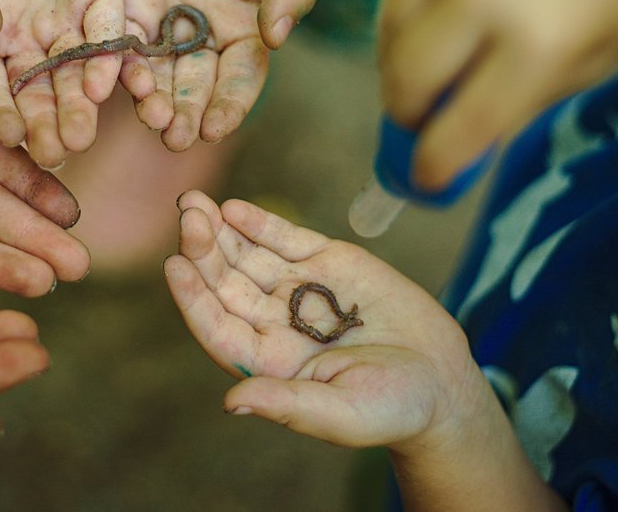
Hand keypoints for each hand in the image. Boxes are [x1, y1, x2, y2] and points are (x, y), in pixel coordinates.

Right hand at [0, 0, 127, 167]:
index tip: (7, 134)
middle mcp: (29, 43)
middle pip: (39, 96)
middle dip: (48, 125)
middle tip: (58, 151)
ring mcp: (70, 23)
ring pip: (80, 76)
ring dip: (83, 106)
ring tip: (85, 132)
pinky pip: (113, 33)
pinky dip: (114, 57)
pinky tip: (115, 80)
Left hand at [108, 0, 315, 150]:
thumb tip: (280, 37)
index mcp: (244, 30)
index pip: (240, 79)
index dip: (230, 105)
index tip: (216, 127)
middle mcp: (201, 39)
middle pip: (196, 88)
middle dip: (187, 114)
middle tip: (177, 137)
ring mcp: (161, 28)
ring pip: (158, 77)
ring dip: (155, 103)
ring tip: (152, 121)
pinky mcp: (124, 12)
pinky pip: (122, 48)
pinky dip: (122, 69)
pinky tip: (124, 85)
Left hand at [164, 190, 484, 451]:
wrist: (443, 381)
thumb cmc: (394, 409)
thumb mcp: (341, 413)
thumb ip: (287, 404)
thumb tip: (230, 402)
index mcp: (268, 361)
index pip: (218, 326)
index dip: (193, 298)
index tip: (174, 267)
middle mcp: (274, 322)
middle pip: (226, 283)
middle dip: (203, 250)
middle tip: (187, 217)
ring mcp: (298, 288)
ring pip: (248, 255)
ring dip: (220, 229)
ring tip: (194, 203)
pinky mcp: (328, 262)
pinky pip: (284, 238)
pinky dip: (260, 223)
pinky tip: (235, 208)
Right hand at [378, 0, 617, 188]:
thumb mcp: (583, 62)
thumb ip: (510, 112)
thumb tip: (440, 156)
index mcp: (537, 39)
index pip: (457, 131)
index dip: (434, 167)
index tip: (427, 177)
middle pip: (403, 88)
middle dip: (409, 116)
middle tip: (427, 119)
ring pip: (386, 44)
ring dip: (405, 67)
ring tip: (444, 58)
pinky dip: (407, 20)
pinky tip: (446, 8)